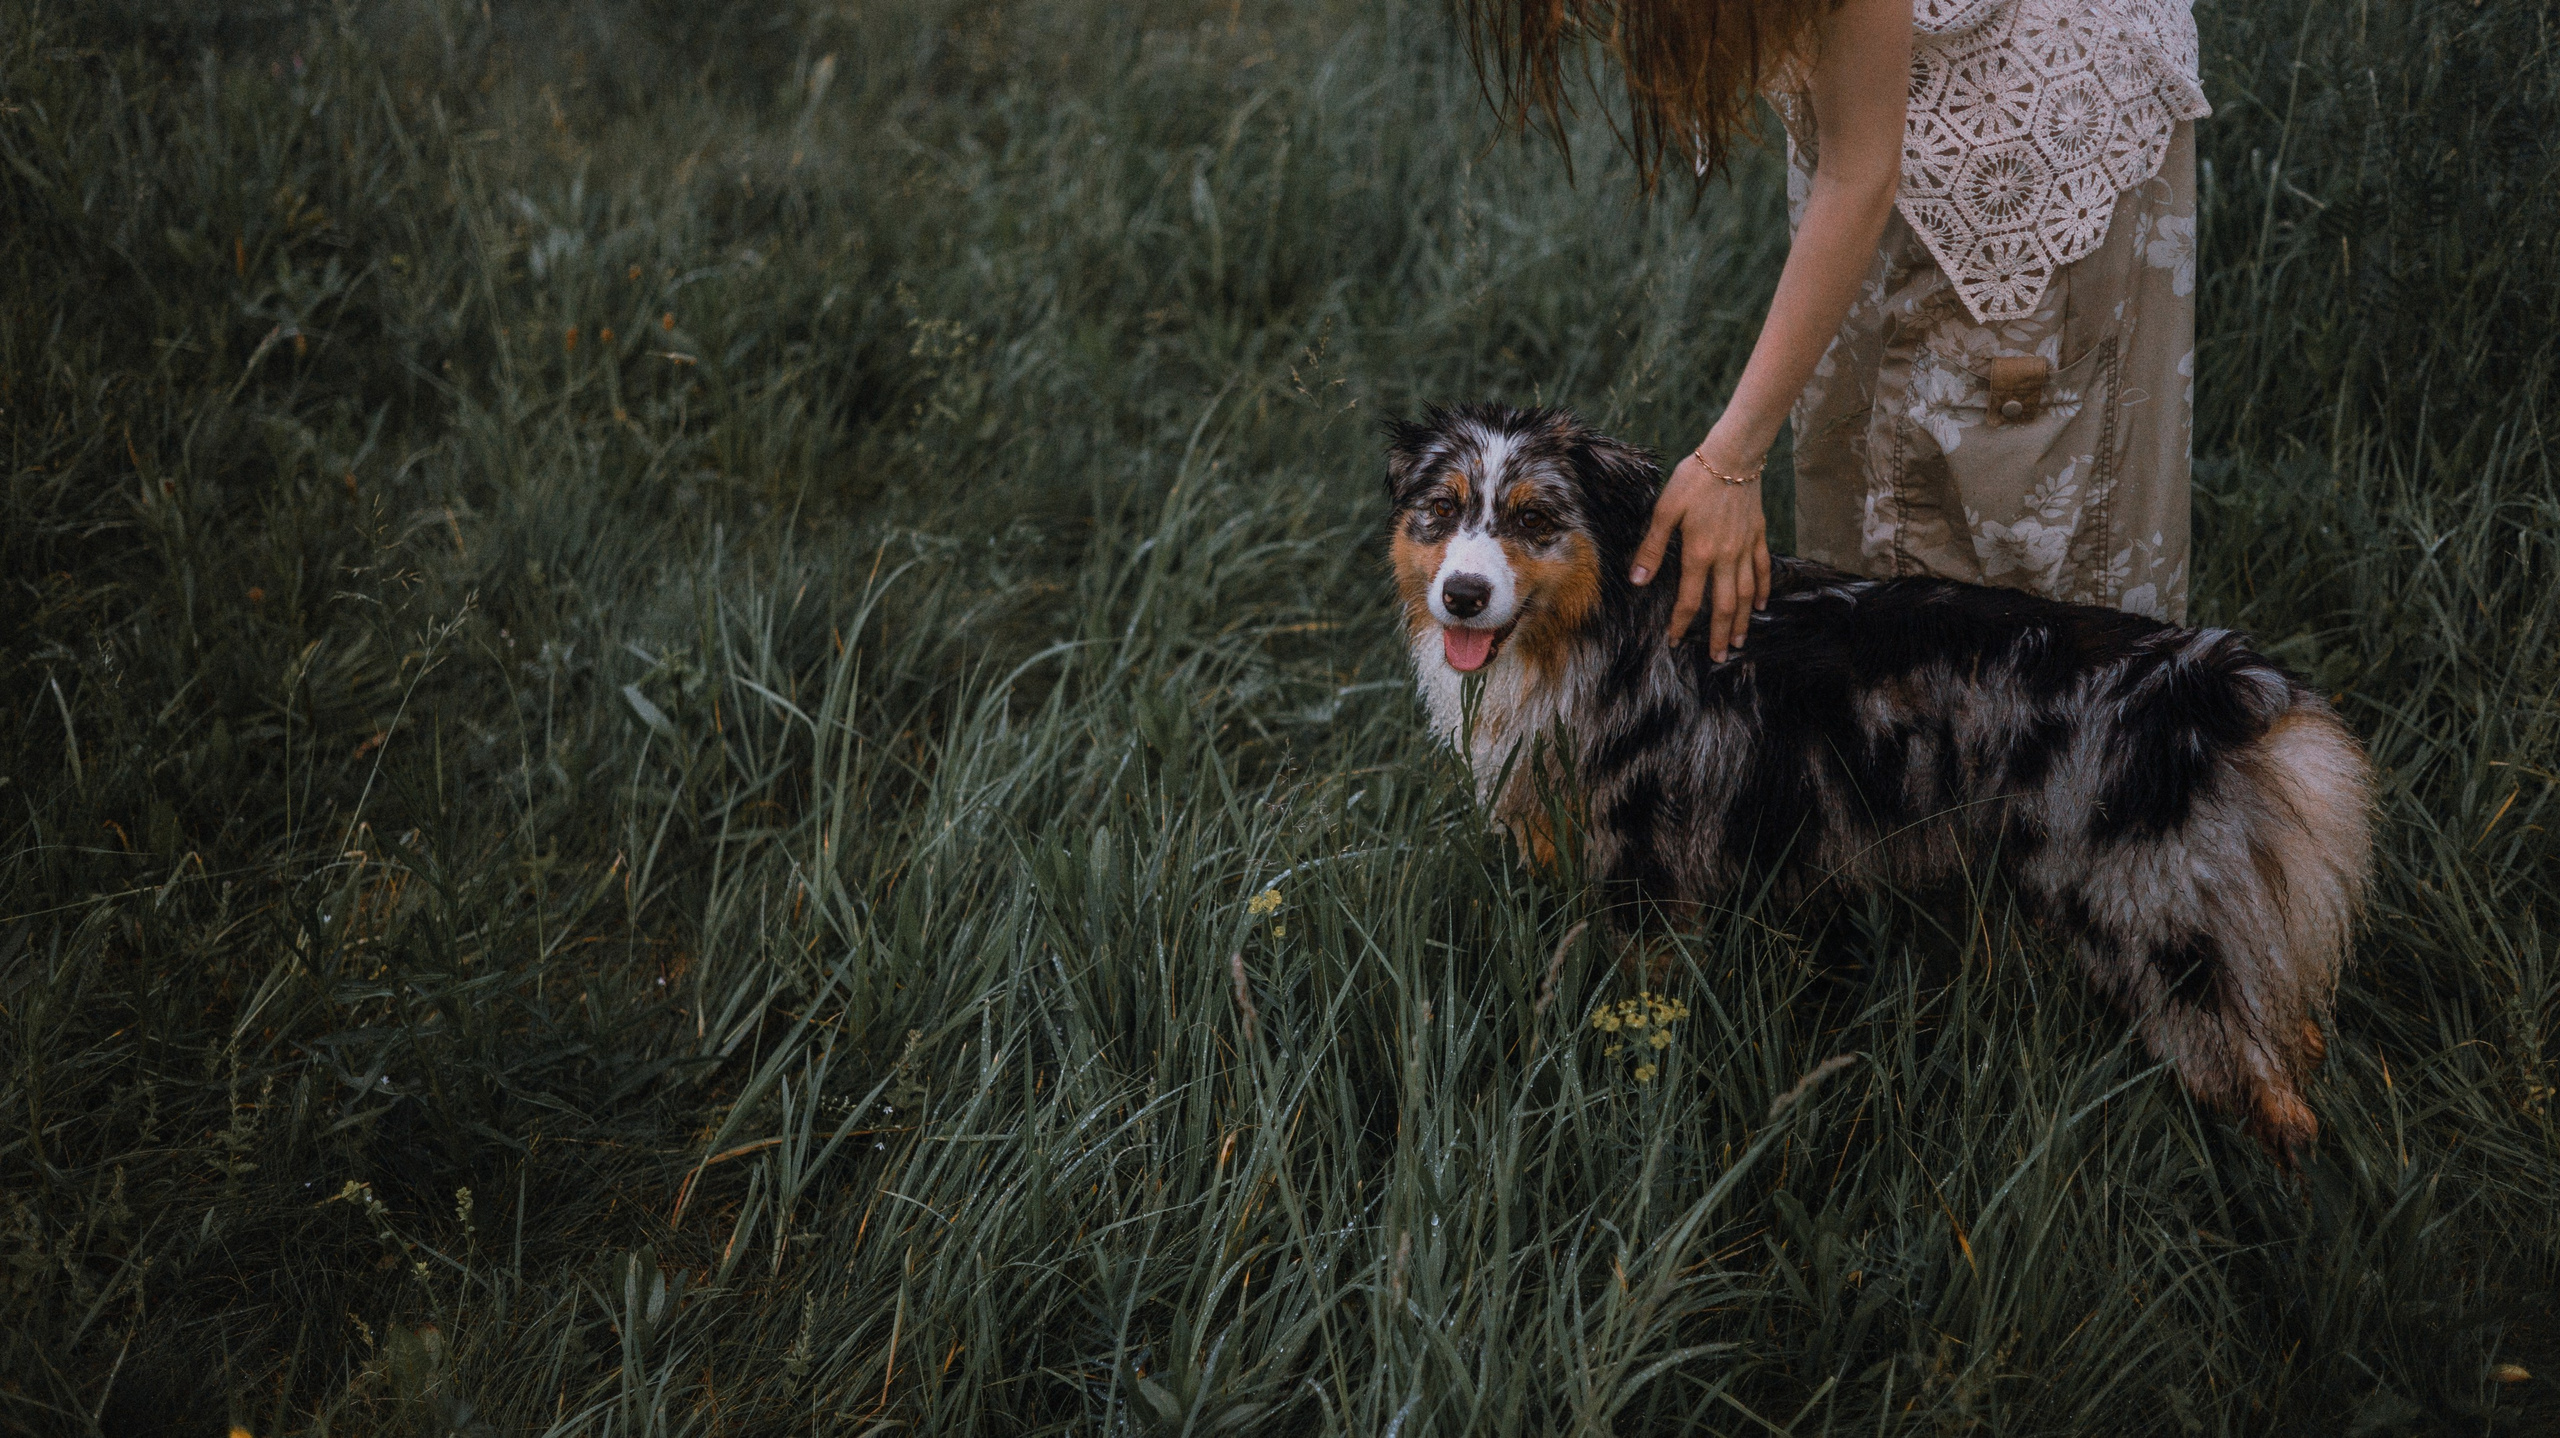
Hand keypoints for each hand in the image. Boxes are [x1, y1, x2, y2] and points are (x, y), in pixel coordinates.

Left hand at [1628, 445, 1772, 660]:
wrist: (1732, 456)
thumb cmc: (1694, 480)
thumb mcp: (1665, 511)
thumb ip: (1652, 548)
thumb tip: (1636, 579)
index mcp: (1700, 553)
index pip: (1691, 599)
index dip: (1681, 622)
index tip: (1673, 640)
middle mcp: (1726, 556)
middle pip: (1724, 605)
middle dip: (1718, 634)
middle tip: (1717, 658)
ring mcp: (1745, 547)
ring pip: (1747, 593)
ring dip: (1742, 620)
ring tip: (1737, 641)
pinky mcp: (1758, 535)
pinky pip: (1763, 569)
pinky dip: (1763, 589)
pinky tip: (1762, 605)